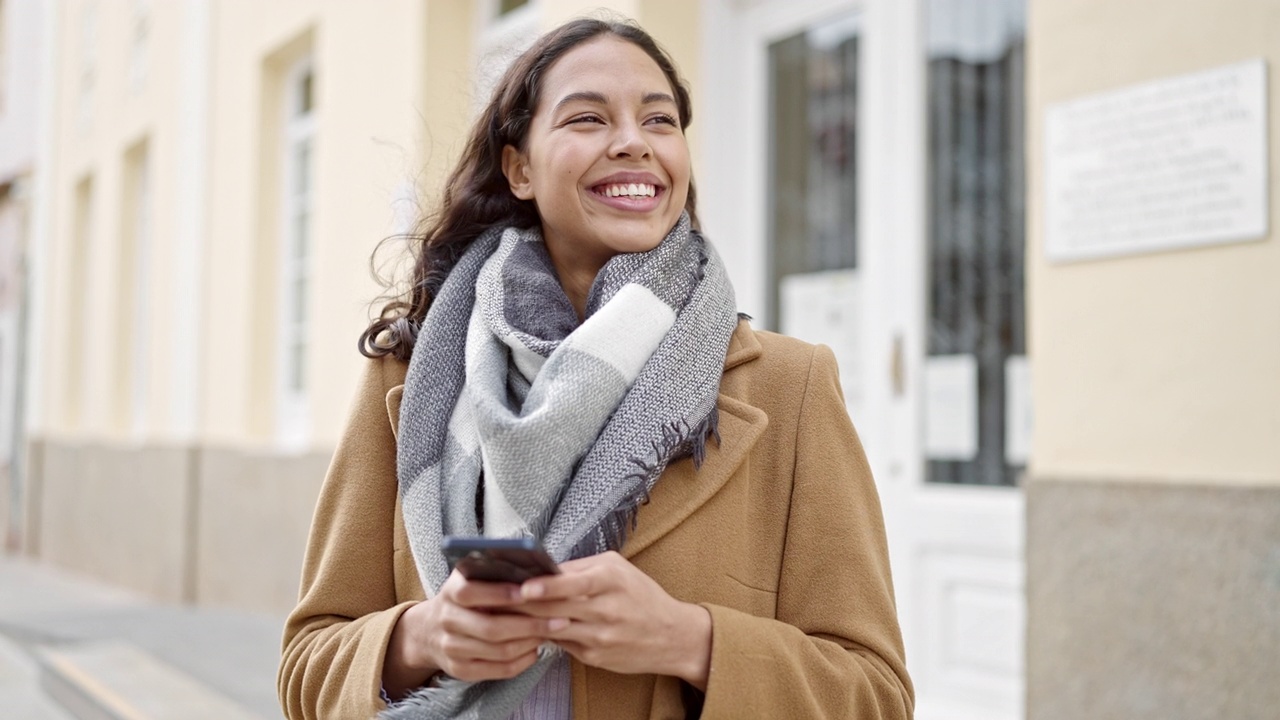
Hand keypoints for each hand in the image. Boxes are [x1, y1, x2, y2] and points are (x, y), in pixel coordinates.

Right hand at [383, 570, 567, 696]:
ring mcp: (452, 648)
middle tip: (560, 619)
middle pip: (491, 628)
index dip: (501, 594)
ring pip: (499, 651)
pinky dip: (522, 661)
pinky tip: (536, 650)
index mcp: (451, 592)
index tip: (529, 592)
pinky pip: (498, 670)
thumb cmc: (464, 598)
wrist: (429, 631)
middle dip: (531, 625)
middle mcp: (447, 621)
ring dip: (531, 642)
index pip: (472, 593)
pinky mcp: (460, 670)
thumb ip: (494, 573)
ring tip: (552, 632)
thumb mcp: (470, 579)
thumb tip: (534, 569)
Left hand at [516, 551, 711, 689]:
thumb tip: (543, 568)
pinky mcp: (594, 656)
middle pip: (555, 607)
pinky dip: (543, 636)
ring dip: (526, 622)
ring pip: (553, 628)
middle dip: (523, 604)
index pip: (572, 583)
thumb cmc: (641, 596)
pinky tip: (526, 629)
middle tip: (496, 599)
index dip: (545, 586)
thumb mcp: (618, 570)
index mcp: (610, 580)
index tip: (522, 586)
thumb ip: (581, 568)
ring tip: (502, 614)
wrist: (672, 636)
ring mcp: (599, 635)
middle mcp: (605, 608)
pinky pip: (561, 643)